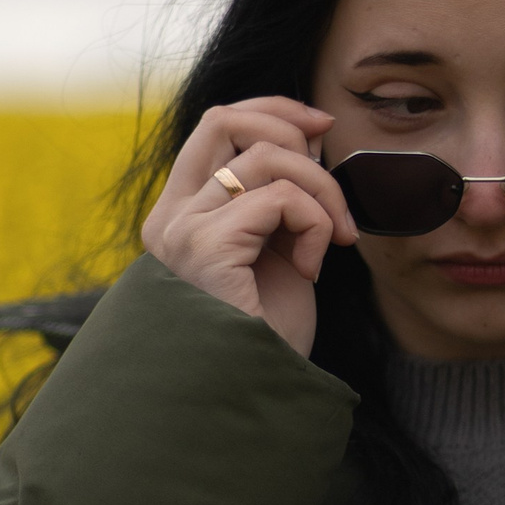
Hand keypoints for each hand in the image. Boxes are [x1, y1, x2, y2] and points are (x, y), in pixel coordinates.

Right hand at [141, 97, 356, 358]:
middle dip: (293, 133)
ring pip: (266, 157)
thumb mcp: (278, 245)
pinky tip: (313, 268)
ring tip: (333, 240)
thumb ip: (280, 192)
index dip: (273, 111)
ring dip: (321, 190)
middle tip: (333, 185)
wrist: (255, 394)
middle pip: (226, 118)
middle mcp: (171, 216)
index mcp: (183, 212)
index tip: (321, 127)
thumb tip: (309, 136)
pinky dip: (316, 224)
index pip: (217, 123)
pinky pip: (279, 198)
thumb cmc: (268, 333)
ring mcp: (183, 230)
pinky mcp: (206, 247)